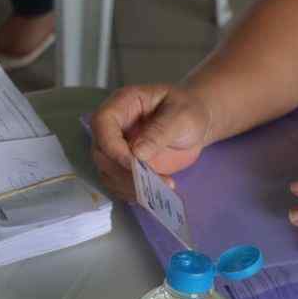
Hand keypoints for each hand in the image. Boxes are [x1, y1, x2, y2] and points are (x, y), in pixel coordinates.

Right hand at [90, 82, 215, 197]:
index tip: (133, 162)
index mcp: (122, 104)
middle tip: (152, 183)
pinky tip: (155, 194)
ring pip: (107, 171)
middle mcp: (114, 127)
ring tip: (159, 189)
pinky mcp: (125, 166)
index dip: (112, 145)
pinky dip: (133, 192)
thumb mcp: (181, 116)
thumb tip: (137, 153)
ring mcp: (117, 148)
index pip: (102, 123)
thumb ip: (160, 131)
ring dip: (129, 185)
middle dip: (123, 171)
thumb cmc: (189, 111)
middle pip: (101, 152)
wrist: (196, 123)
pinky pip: (119, 183)